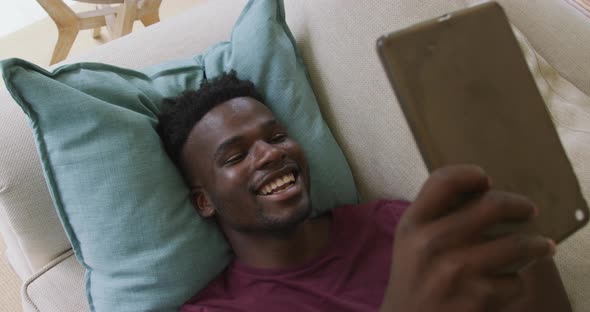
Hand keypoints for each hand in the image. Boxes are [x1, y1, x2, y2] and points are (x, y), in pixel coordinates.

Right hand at [380, 165, 554, 311]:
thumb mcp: (410, 241)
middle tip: (528, 210)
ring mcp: (456, 271)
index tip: (485, 179)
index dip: (469, 174)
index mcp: (413, 224)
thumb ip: (434, 215)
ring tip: (542, 246)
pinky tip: (507, 282)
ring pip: (516, 244)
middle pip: (491, 206)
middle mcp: (432, 244)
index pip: (443, 181)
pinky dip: (515, 282)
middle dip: (519, 205)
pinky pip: (515, 280)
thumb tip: (483, 191)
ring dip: (537, 244)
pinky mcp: (477, 298)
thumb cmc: (414, 277)